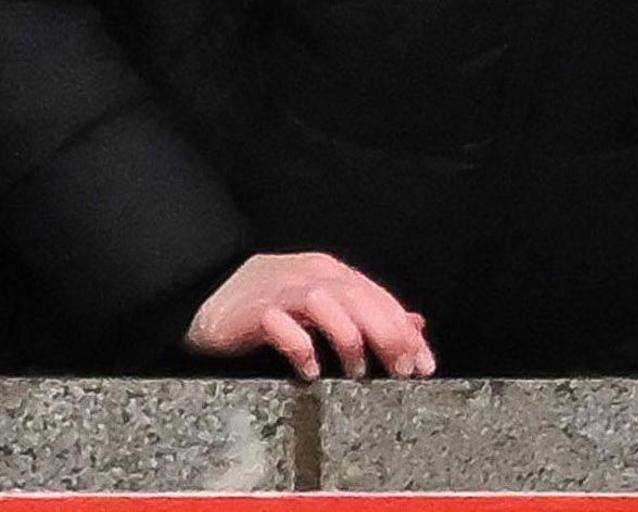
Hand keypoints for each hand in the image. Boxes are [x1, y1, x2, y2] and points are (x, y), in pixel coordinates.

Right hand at [185, 251, 433, 378]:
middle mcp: (313, 276)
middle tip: (403, 370)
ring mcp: (283, 291)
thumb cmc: (267, 303)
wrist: (203, 295)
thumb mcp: (323, 305)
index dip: (406, 332)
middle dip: (389, 335)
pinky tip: (310, 372)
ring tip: (360, 372)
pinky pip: (283, 326)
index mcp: (334, 274)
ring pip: (329, 306)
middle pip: (362, 299)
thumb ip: (366, 313)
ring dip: (350, 339)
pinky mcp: (254, 311)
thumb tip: (415, 324)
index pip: (381, 299)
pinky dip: (302, 348)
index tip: (424, 365)